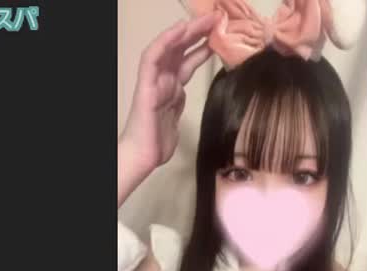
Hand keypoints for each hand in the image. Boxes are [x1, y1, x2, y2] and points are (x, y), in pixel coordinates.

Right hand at [119, 13, 218, 171]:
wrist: (144, 156)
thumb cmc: (158, 141)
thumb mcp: (179, 117)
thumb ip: (182, 102)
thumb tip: (191, 94)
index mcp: (172, 87)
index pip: (188, 60)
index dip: (203, 46)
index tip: (221, 35)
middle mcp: (163, 79)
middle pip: (180, 50)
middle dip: (198, 33)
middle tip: (217, 18)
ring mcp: (153, 80)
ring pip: (168, 48)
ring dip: (186, 32)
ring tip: (204, 21)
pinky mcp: (146, 84)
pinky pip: (152, 57)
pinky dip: (165, 42)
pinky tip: (179, 31)